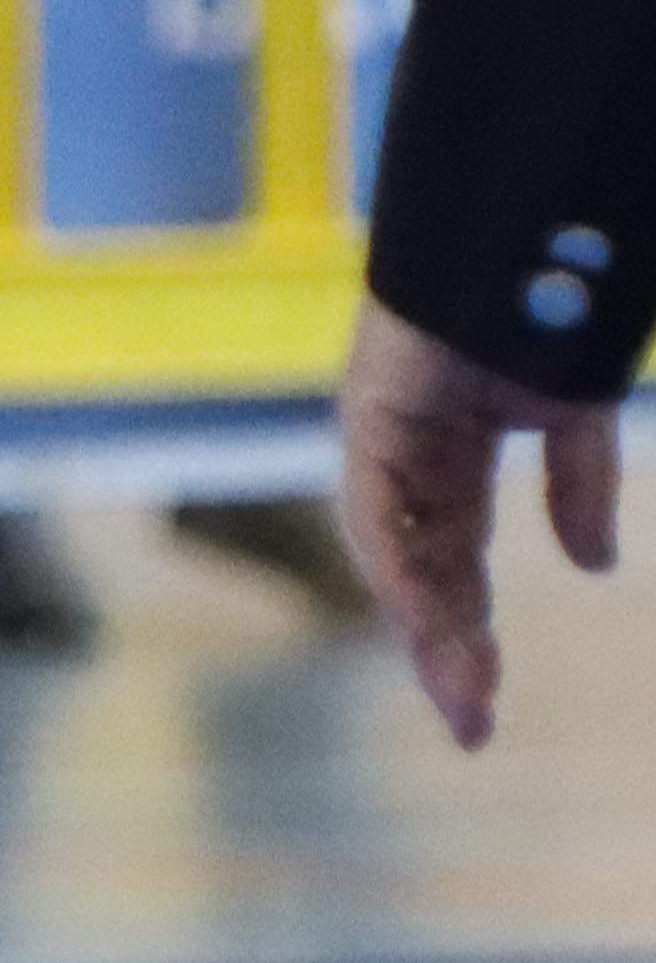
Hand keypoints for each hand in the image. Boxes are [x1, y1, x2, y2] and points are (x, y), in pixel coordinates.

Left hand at [338, 294, 623, 748]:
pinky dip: (400, 564)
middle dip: (446, 652)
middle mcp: (405, 456)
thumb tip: (592, 567)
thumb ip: (576, 486)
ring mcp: (381, 436)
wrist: (519, 234)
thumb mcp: (570, 416)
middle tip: (472, 729)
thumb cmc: (538, 311)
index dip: (466, 633)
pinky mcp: (370, 414)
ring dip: (425, 627)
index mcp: (446, 459)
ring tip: (463, 695)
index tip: (481, 703)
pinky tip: (427, 619)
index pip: (451, 565)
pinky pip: (377, 507)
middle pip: (420, 574)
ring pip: (394, 555)